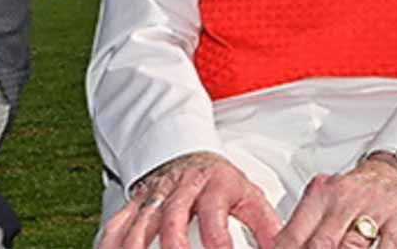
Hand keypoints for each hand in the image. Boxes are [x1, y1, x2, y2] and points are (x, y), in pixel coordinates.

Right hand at [102, 152, 281, 248]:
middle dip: (174, 245)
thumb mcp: (249, 197)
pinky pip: (117, 224)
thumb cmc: (221, 184)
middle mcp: (181, 188)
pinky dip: (112, 243)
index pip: (214, 212)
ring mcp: (155, 195)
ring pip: (141, 222)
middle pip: (173, 217)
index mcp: (213, 184)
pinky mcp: (135, 204)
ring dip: (138, 248)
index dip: (218, 240)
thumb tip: (284, 248)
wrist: (189, 158)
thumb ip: (266, 225)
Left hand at [274, 160, 396, 248]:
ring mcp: (372, 209)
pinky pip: (386, 248)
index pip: (293, 235)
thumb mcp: (326, 201)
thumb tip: (279, 247)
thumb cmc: (357, 192)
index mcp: (320, 194)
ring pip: (351, 248)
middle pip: (321, 244)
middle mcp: (344, 199)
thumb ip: (304, 227)